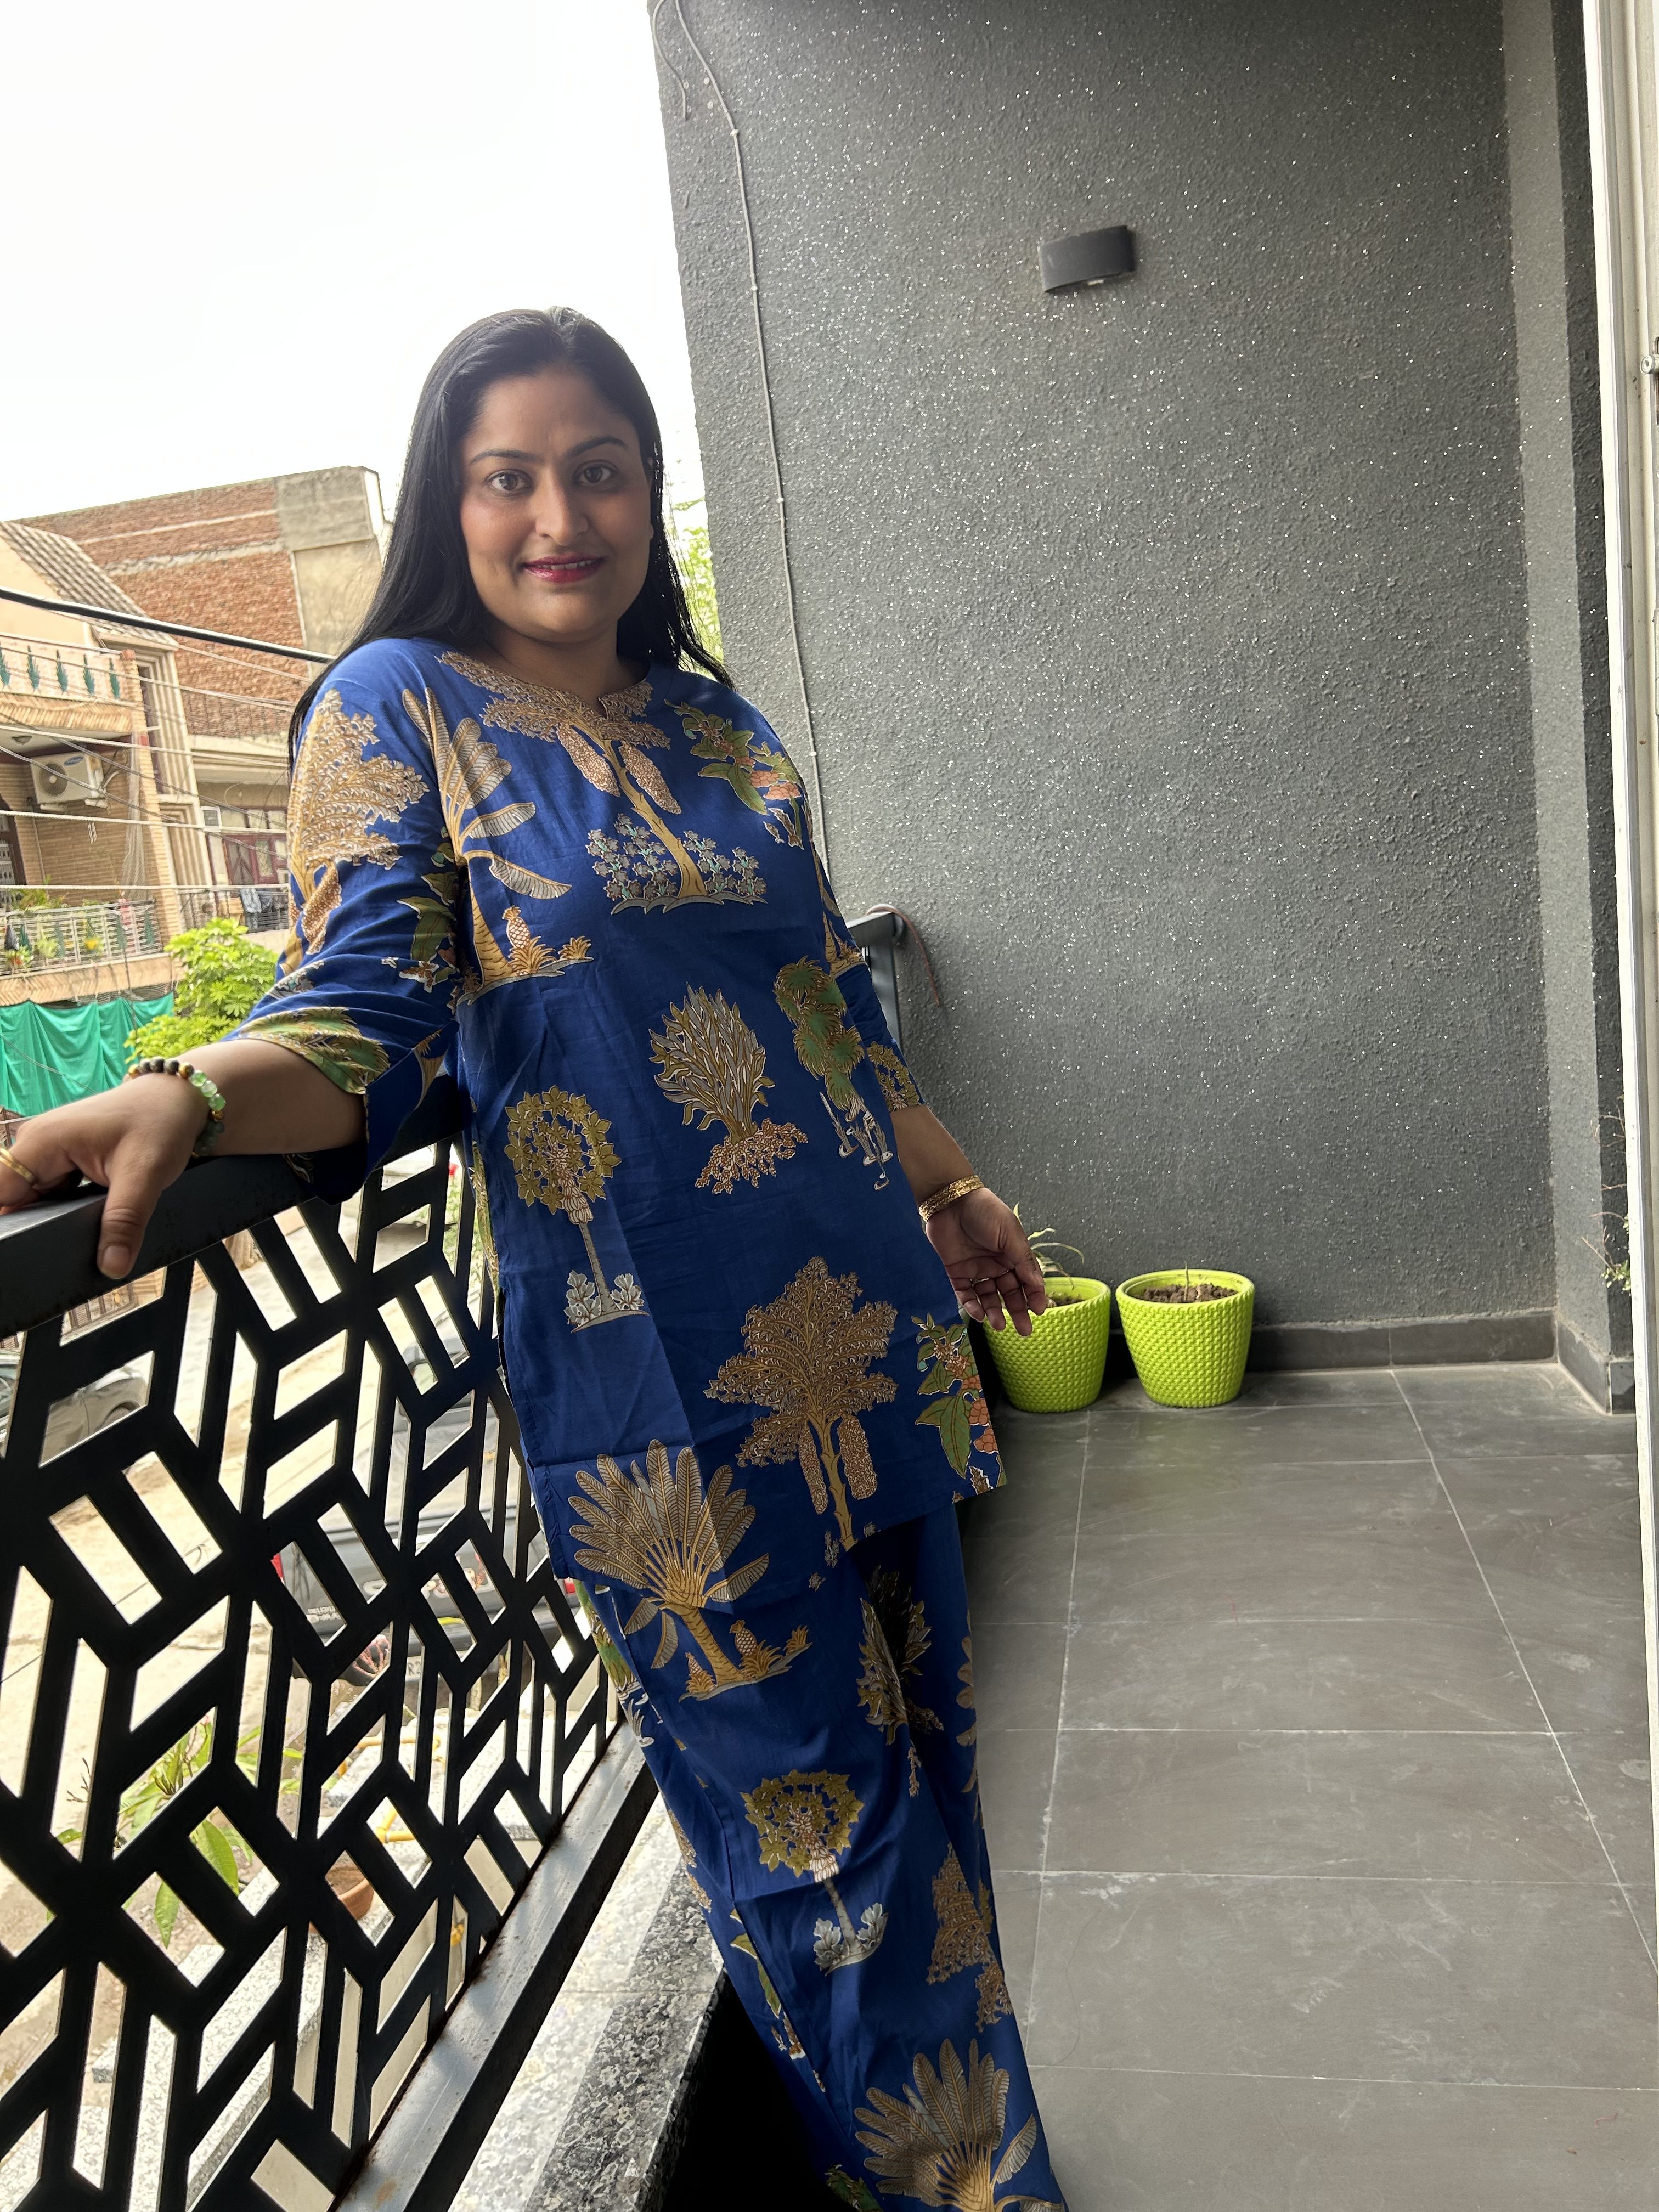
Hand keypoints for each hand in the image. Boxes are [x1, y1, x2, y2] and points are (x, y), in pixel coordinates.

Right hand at [0, 1077, 208, 1278]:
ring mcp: (48, 1153)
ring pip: (34, 1201)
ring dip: (50, 1223)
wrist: (178, 1099)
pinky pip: (51, 1195)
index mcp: (42, 1142)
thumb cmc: (160, 1123)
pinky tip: (82, 1230)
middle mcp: (36, 1145)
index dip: (8, 1225)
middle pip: (13, 1200)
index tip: (22, 1253)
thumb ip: (124, 1222)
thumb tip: (110, 1267)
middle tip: (55, 1260)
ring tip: (74, 1245)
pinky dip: (64, 1213)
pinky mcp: (63, 1162)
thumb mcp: (145, 1175)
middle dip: (32, 1229)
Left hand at [924, 1186, 1049, 1335]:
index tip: (1039, 1311)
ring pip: (988, 1297)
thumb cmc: (985, 1211)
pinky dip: (972, 1306)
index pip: (1027, 1280)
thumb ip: (1023, 1260)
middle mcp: (996, 1264)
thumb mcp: (1010, 1234)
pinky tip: (980, 1316)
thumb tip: (1038, 1285)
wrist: (951, 1200)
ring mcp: (976, 1270)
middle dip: (1017, 1311)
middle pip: (1010, 1293)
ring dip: (995, 1312)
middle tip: (1024, 1331)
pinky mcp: (956, 1272)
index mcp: (1013, 1254)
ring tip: (999, 1326)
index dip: (1034, 1295)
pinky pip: (965, 1294)